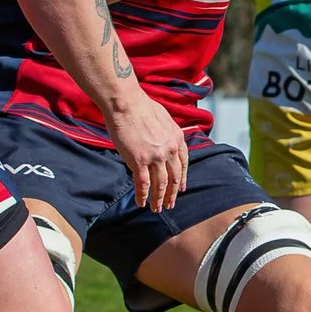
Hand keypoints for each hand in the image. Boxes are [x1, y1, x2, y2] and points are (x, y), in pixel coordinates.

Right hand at [107, 93, 189, 212]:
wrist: (126, 103)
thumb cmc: (141, 106)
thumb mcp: (164, 118)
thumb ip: (167, 132)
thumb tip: (163, 138)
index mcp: (177, 138)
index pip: (184, 163)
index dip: (182, 178)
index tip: (181, 188)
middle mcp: (170, 150)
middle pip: (174, 178)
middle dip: (172, 193)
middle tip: (170, 204)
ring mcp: (156, 157)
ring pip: (160, 184)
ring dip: (159, 199)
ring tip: (157, 209)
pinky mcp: (139, 161)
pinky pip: (143, 184)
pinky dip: (143, 196)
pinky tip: (140, 203)